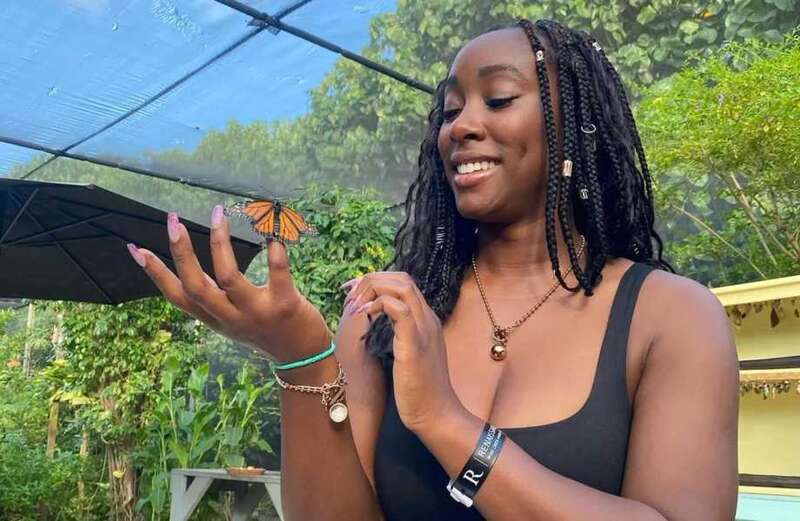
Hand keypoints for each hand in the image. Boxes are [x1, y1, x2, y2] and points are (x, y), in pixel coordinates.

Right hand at [127, 206, 330, 361]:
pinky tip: (273, 236)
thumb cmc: (265, 331)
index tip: (135, 249)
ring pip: (228, 277)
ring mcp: (257, 313)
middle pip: (196, 286)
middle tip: (173, 220)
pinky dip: (275, 253)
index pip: (178, 297)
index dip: (155, 274)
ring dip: (219, 243)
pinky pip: (277, 274)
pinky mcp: (285, 306)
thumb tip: (189, 265)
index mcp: (215, 319)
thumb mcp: (231, 320)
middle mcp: (231, 317)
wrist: (302, 359)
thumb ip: (213, 297)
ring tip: (217, 215)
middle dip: (182, 252)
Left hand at [343, 272, 461, 433]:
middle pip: (402, 278)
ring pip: (402, 287)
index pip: (403, 283)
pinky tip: (363, 316)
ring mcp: (424, 329)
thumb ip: (400, 335)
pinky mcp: (415, 344)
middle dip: (371, 279)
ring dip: (373, 289)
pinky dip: (378, 305)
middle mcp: (427, 319)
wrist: (437, 414)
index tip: (353, 293)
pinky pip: (399, 310)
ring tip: (354, 304)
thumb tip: (378, 323)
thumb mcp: (409, 354)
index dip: (376, 281)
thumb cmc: (420, 390)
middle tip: (349, 294)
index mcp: (425, 320)